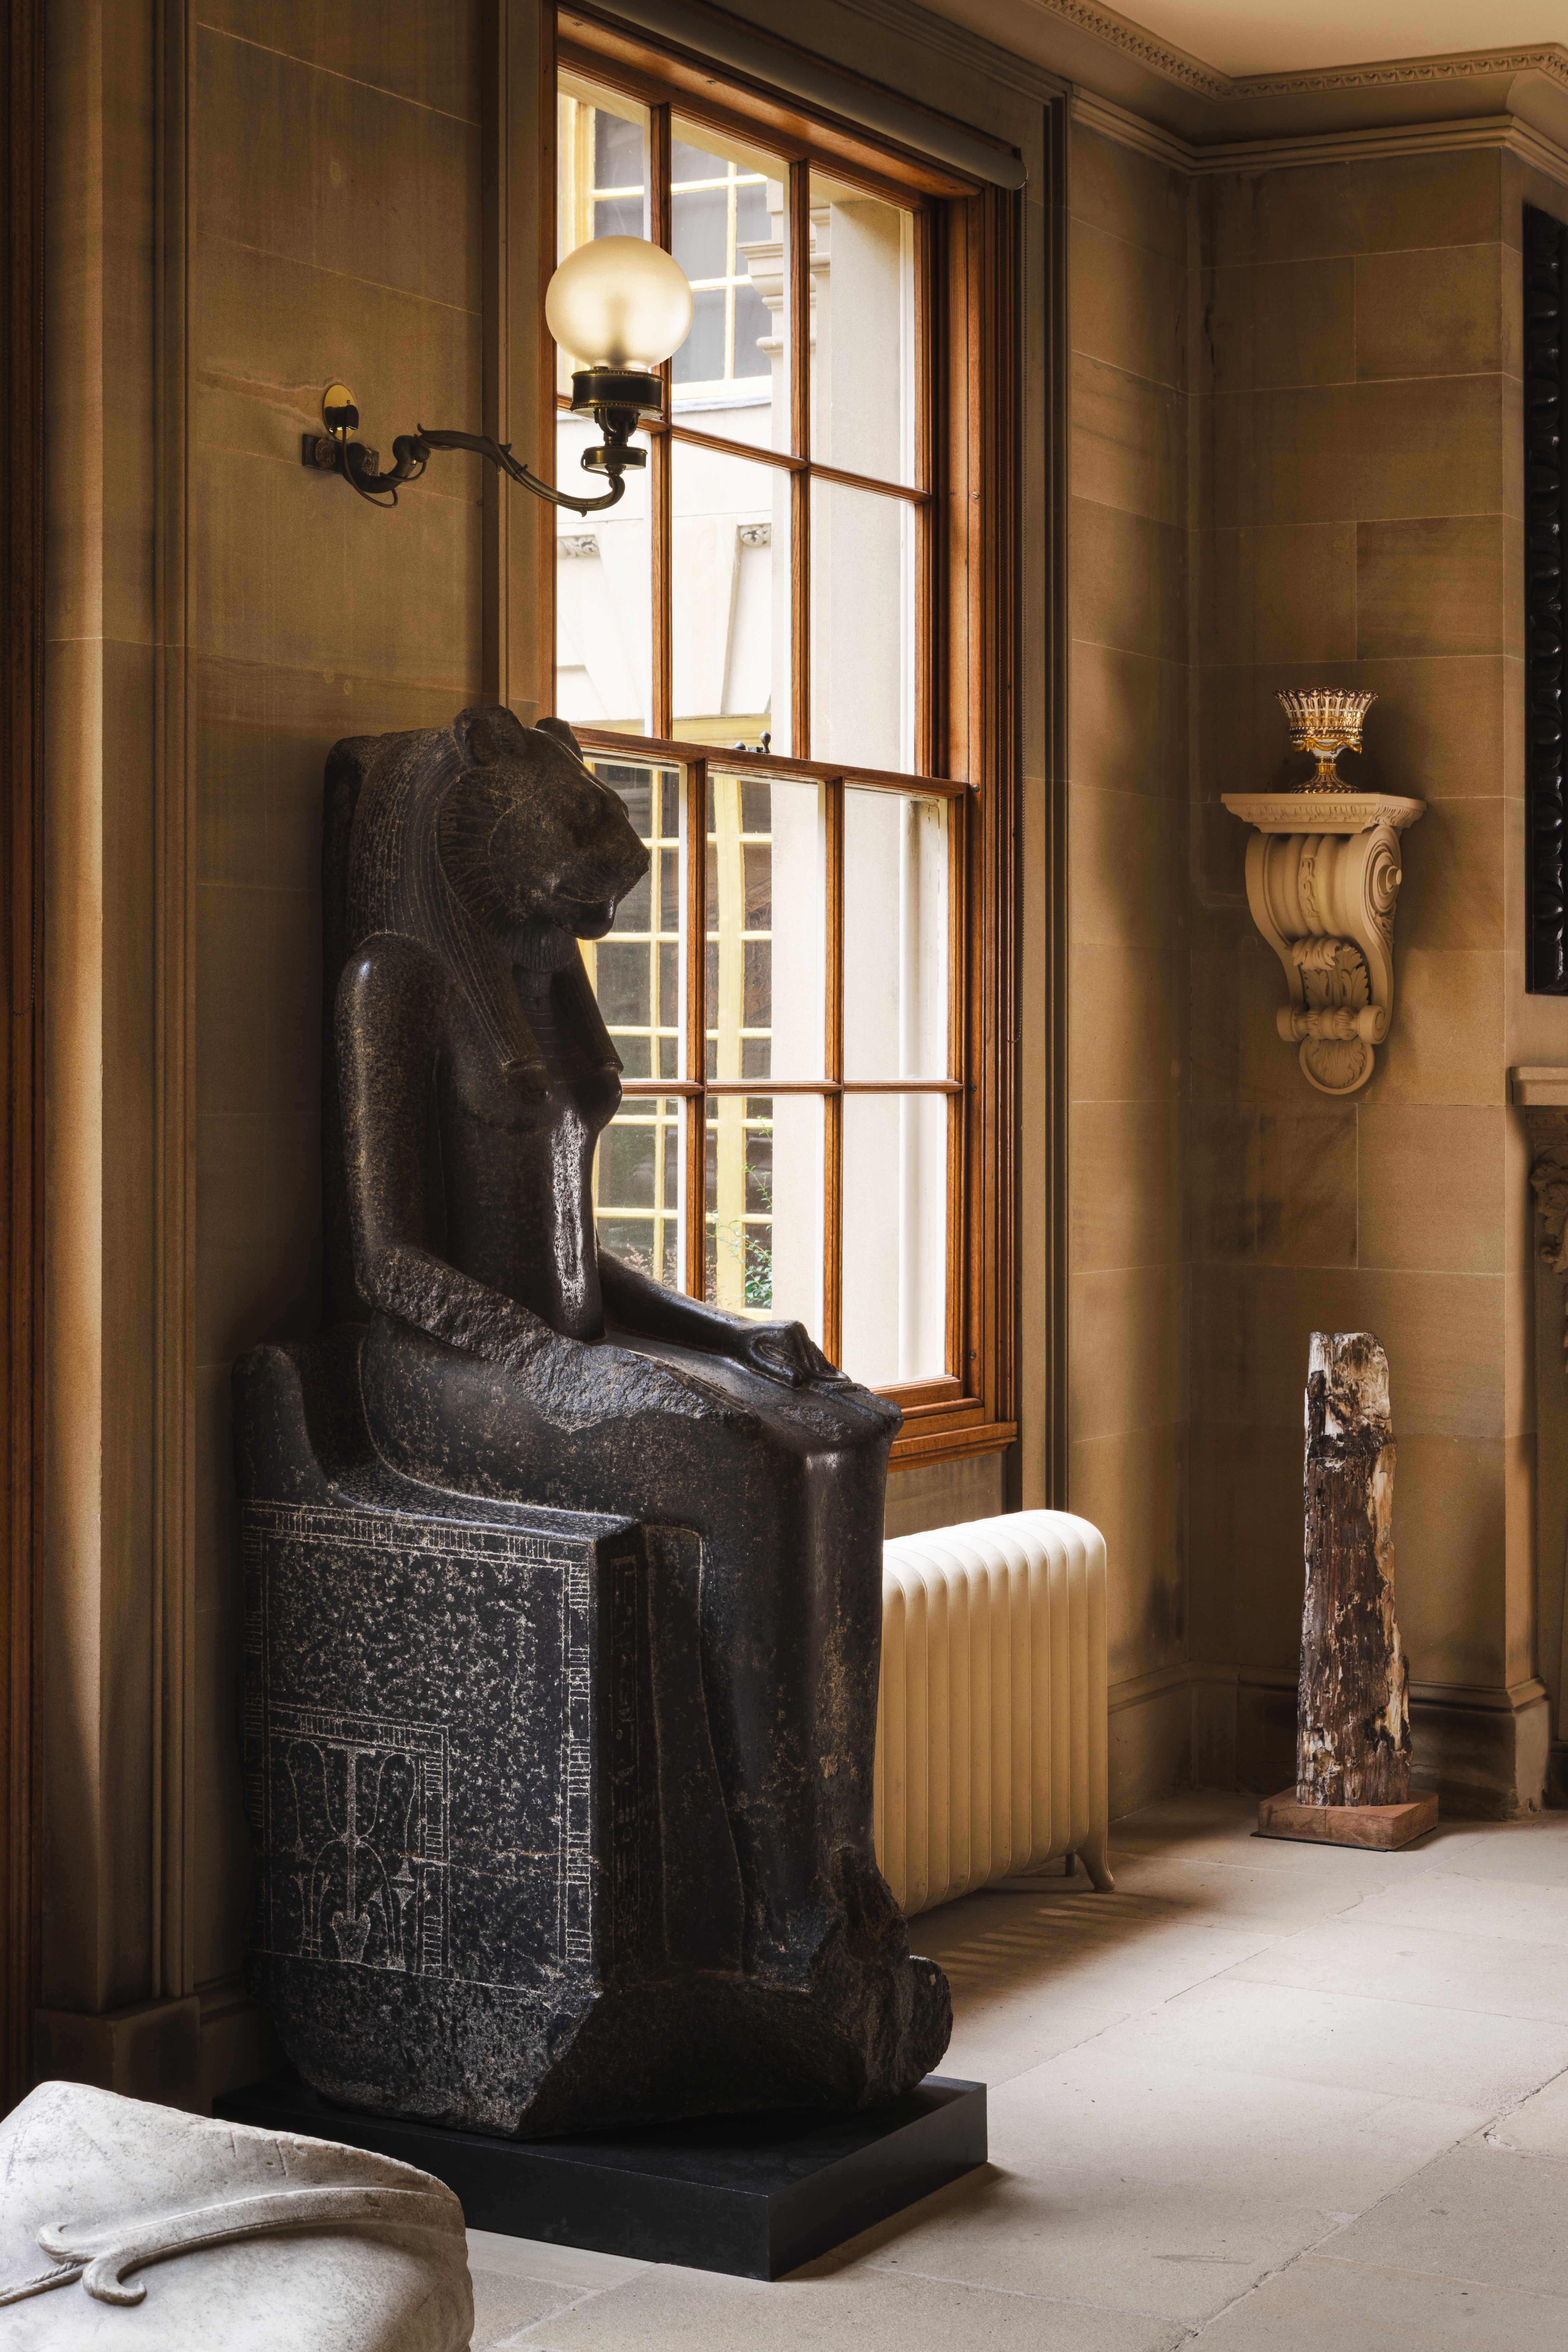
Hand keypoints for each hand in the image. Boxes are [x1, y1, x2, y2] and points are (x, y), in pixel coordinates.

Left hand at [723, 1320, 847, 1388]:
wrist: (736, 1334)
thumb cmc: (744, 1349)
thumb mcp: (757, 1362)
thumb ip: (778, 1370)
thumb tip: (799, 1380)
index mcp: (789, 1332)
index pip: (806, 1360)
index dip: (814, 1378)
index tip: (824, 1390)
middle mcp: (796, 1327)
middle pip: (812, 1357)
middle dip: (818, 1374)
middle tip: (834, 1390)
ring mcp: (797, 1328)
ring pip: (812, 1353)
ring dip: (818, 1369)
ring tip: (832, 1384)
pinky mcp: (797, 1332)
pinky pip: (808, 1350)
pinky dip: (813, 1362)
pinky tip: (819, 1374)